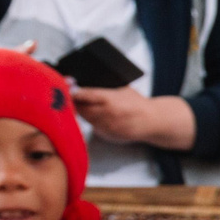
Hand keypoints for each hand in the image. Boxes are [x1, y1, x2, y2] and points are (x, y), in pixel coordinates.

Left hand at [72, 86, 195, 148]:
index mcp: (109, 99)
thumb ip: (107, 89)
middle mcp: (105, 114)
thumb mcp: (123, 90)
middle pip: (80, 108)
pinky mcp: (107, 135)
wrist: (153, 122)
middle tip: (71, 96)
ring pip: (85, 118)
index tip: (66, 86)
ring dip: (82, 111)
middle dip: (75, 102)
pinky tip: (96, 115)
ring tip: (83, 105)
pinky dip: (92, 121)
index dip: (72, 91)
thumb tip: (88, 84)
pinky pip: (93, 126)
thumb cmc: (139, 104)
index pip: (82, 94)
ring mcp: (105, 126)